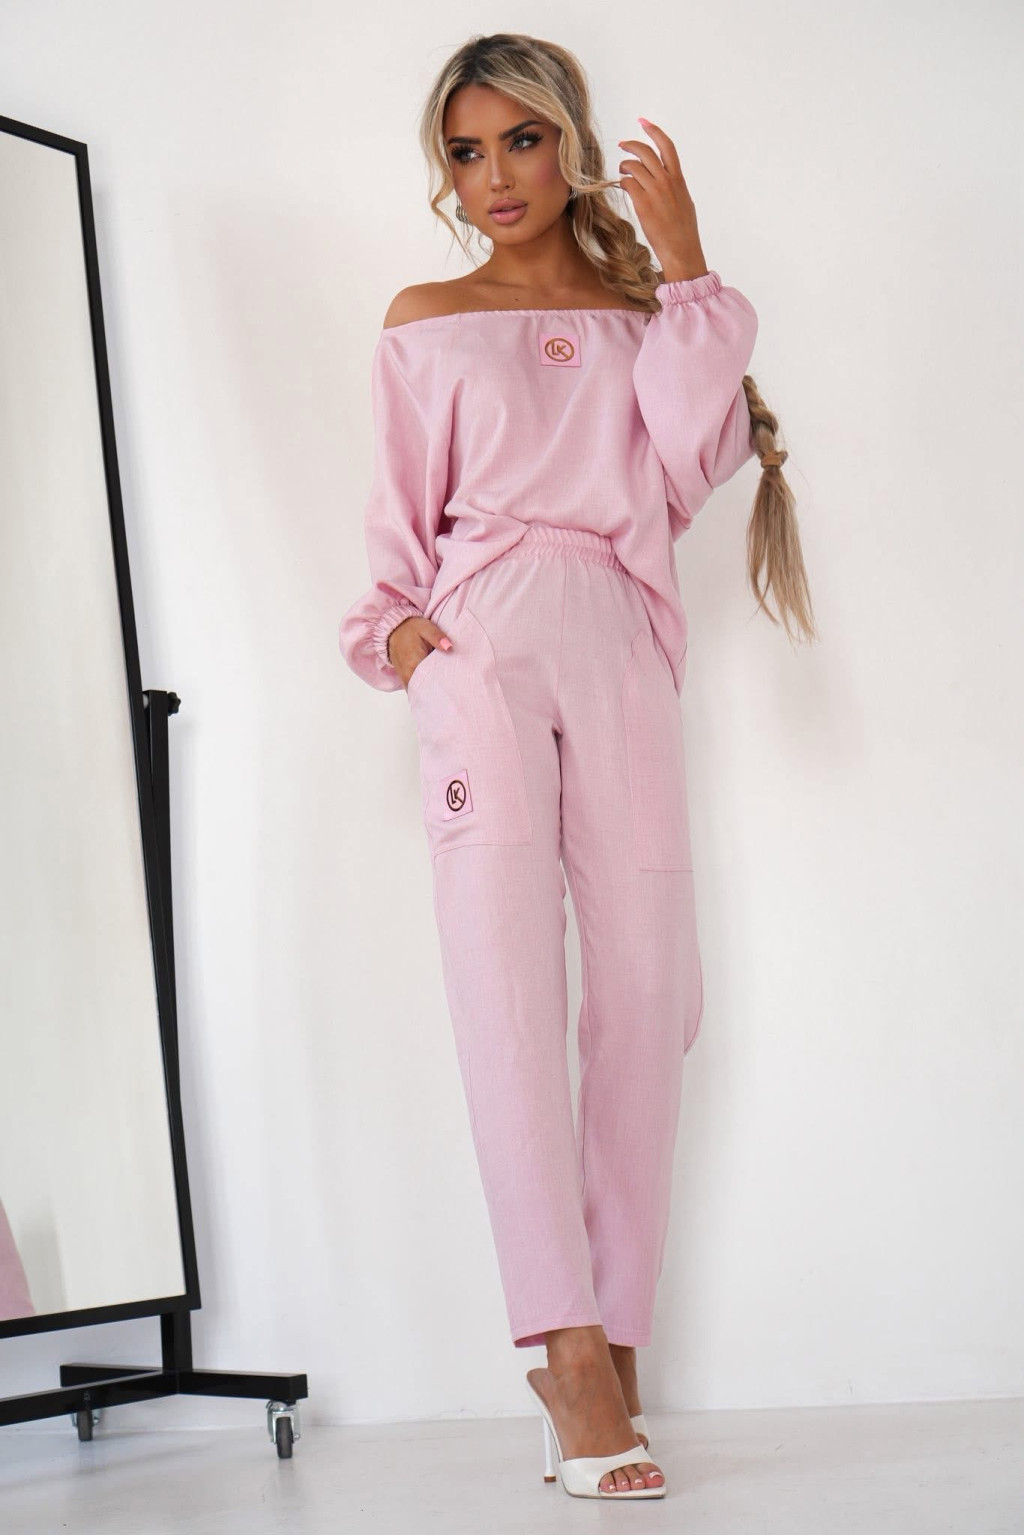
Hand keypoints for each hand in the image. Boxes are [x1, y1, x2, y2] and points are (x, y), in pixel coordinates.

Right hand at [388, 615, 451, 688]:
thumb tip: (449, 647)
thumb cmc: (411, 628)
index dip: (444, 683)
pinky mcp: (404, 678)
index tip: (454, 683)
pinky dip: (423, 689)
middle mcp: (408, 673)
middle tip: (452, 686)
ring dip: (431, 690)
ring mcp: (404, 678)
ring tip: (443, 687)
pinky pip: (414, 689)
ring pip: (420, 691)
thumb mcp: (426, 628)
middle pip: (426, 689)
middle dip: (439, 689)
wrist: (394, 629)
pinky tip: (432, 686)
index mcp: (415, 662)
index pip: (432, 680)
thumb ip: (438, 637)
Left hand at [616, 118, 707, 280]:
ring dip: (624, 166)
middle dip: (631, 145)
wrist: (682, 250)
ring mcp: (655, 192)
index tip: (643, 122)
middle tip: (623, 145)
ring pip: (634, 166)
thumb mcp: (684, 203)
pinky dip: (623, 182)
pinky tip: (623, 187)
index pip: (667, 147)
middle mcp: (667, 181)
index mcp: (678, 180)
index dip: (654, 131)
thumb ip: (674, 188)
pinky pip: (628, 183)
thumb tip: (667, 182)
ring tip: (623, 172)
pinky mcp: (643, 204)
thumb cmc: (684, 232)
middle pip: (645, 152)